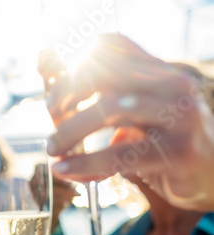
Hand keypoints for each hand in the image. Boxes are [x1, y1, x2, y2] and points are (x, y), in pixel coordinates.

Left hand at [44, 33, 213, 210]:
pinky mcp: (178, 152)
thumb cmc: (163, 143)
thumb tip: (50, 97)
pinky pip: (120, 154)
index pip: (111, 45)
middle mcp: (172, 85)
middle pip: (104, 72)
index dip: (73, 56)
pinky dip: (84, 162)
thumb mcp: (136, 114)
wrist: (212, 176)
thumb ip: (104, 101)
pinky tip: (63, 168)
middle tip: (50, 114)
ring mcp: (179, 116)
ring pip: (110, 109)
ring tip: (51, 148)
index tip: (50, 77)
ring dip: (70, 129)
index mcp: (158, 71)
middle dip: (66, 93)